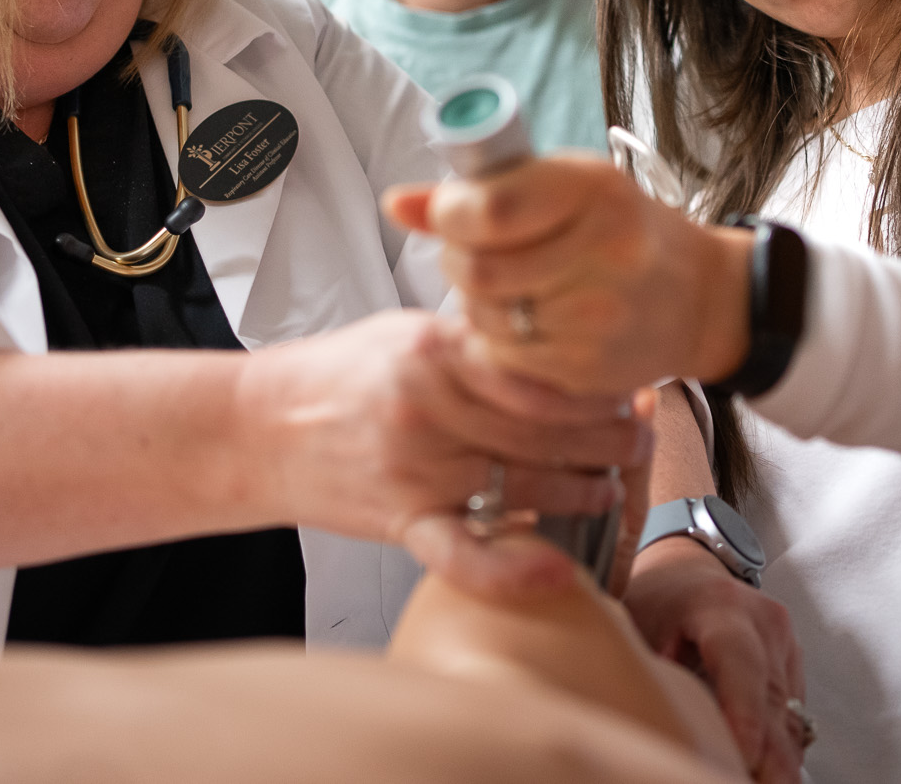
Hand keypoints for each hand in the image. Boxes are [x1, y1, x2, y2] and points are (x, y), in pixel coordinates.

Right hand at [238, 310, 648, 596]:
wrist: (260, 428)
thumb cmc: (339, 377)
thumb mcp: (406, 332)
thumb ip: (475, 338)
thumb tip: (549, 339)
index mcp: (433, 354)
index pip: (537, 369)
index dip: (591, 381)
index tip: (624, 383)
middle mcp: (429, 411)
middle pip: (543, 427)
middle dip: (605, 434)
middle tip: (641, 434)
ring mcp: (416, 470)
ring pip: (523, 481)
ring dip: (583, 486)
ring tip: (613, 482)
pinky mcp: (402, 520)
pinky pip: (462, 553)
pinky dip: (510, 566)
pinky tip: (557, 568)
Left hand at [385, 153, 753, 396]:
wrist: (696, 298)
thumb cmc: (617, 230)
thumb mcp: (563, 187)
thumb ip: (479, 193)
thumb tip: (395, 203)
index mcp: (594, 190)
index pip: (491, 209)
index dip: (452, 214)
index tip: (453, 213)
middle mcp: (603, 251)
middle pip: (478, 268)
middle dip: (458, 259)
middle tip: (472, 252)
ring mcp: (597, 316)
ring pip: (485, 315)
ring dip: (476, 300)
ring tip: (506, 285)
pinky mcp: (587, 367)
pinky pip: (505, 356)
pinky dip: (500, 338)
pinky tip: (528, 319)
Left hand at [622, 541, 806, 783]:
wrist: (687, 574)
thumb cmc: (656, 602)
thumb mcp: (637, 626)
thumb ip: (647, 669)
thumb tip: (646, 726)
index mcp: (717, 604)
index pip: (738, 659)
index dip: (742, 711)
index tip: (741, 755)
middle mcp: (763, 621)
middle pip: (772, 699)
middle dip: (768, 755)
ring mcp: (785, 641)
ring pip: (789, 715)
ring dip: (778, 760)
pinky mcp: (794, 663)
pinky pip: (793, 716)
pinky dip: (780, 749)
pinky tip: (766, 776)